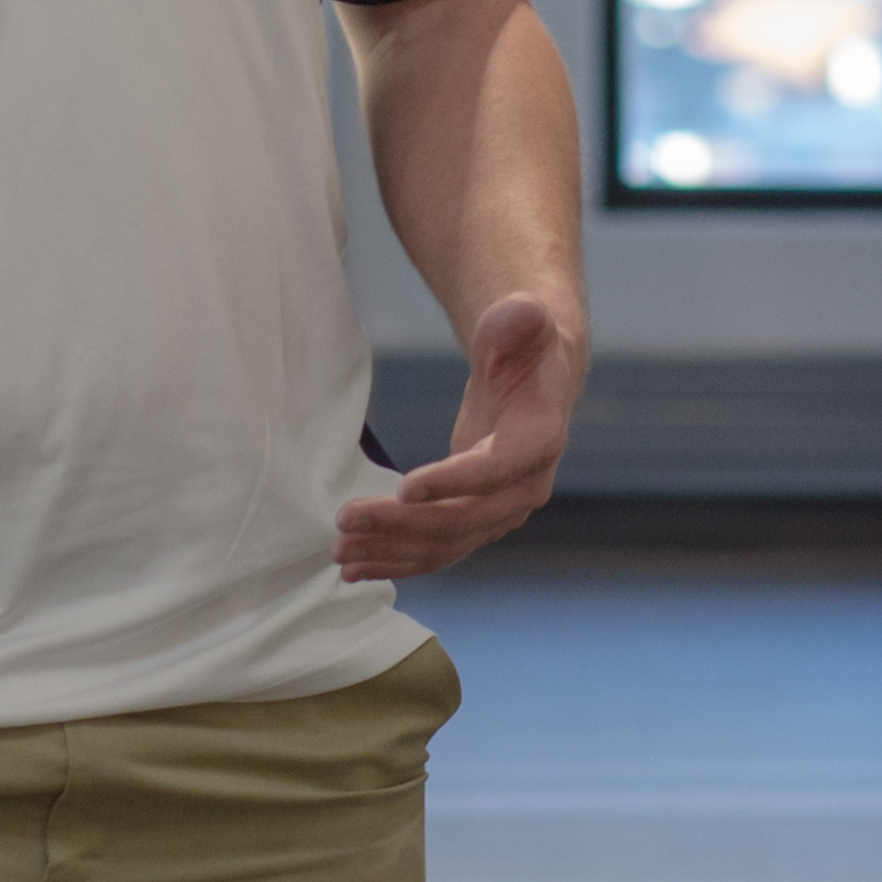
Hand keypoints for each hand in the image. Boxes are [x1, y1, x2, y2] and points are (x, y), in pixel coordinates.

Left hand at [337, 289, 579, 580]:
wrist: (532, 374)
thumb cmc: (523, 342)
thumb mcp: (523, 321)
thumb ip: (518, 320)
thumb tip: (519, 315)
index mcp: (540, 439)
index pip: (498, 470)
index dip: (455, 481)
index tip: (405, 486)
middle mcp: (526, 486)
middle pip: (463, 518)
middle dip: (402, 524)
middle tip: (345, 519)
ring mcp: (501, 509)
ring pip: (445, 543)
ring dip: (391, 551)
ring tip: (340, 552)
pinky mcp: (476, 518)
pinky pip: (437, 549)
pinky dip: (397, 560)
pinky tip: (356, 566)